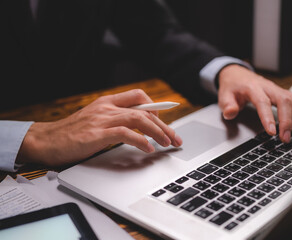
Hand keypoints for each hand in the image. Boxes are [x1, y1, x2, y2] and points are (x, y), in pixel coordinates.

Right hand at [16, 89, 181, 166]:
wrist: (46, 140)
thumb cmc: (72, 133)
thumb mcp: (96, 120)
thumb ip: (115, 119)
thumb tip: (139, 127)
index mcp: (107, 102)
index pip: (139, 96)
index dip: (156, 107)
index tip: (167, 120)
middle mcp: (107, 107)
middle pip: (144, 110)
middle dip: (163, 125)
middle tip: (174, 138)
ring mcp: (102, 119)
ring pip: (139, 119)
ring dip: (157, 131)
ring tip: (167, 142)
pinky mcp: (97, 134)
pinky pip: (126, 133)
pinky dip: (141, 141)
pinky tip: (148, 148)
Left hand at [217, 65, 291, 142]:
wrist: (237, 74)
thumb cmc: (232, 87)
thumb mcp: (224, 95)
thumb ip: (227, 105)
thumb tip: (230, 113)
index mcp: (252, 88)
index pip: (262, 102)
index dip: (268, 117)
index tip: (272, 132)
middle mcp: (268, 87)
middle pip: (283, 101)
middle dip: (287, 120)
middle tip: (286, 138)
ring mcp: (277, 89)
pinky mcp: (282, 93)